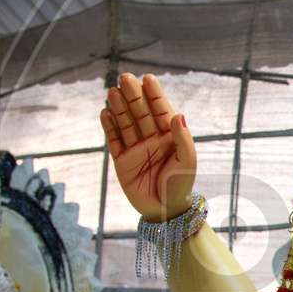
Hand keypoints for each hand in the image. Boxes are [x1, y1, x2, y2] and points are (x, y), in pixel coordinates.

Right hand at [101, 73, 196, 221]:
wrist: (165, 213)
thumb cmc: (180, 186)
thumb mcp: (187, 162)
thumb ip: (183, 139)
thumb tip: (179, 115)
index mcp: (169, 137)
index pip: (160, 111)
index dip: (154, 95)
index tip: (148, 78)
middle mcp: (151, 139)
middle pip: (140, 113)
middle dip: (133, 96)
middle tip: (125, 78)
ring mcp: (135, 149)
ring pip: (126, 123)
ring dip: (119, 108)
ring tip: (113, 92)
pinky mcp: (122, 161)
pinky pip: (114, 141)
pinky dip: (109, 127)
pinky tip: (105, 112)